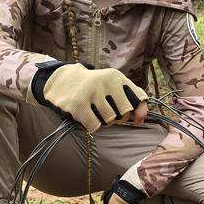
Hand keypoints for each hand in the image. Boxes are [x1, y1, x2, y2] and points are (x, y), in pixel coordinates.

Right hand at [31, 61, 147, 133]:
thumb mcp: (115, 86)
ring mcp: (91, 92)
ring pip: (109, 121)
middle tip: (107, 112)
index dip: (134, 112)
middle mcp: (105, 82)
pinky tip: (87, 117)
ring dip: (104, 122)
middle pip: (124, 114)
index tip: (127, 114)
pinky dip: (92, 126)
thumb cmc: (95, 87)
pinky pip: (95, 126)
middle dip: (118, 119)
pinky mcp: (78, 104)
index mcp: (116, 77)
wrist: (62, 80)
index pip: (138, 101)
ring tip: (96, 112)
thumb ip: (134, 99)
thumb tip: (141, 120)